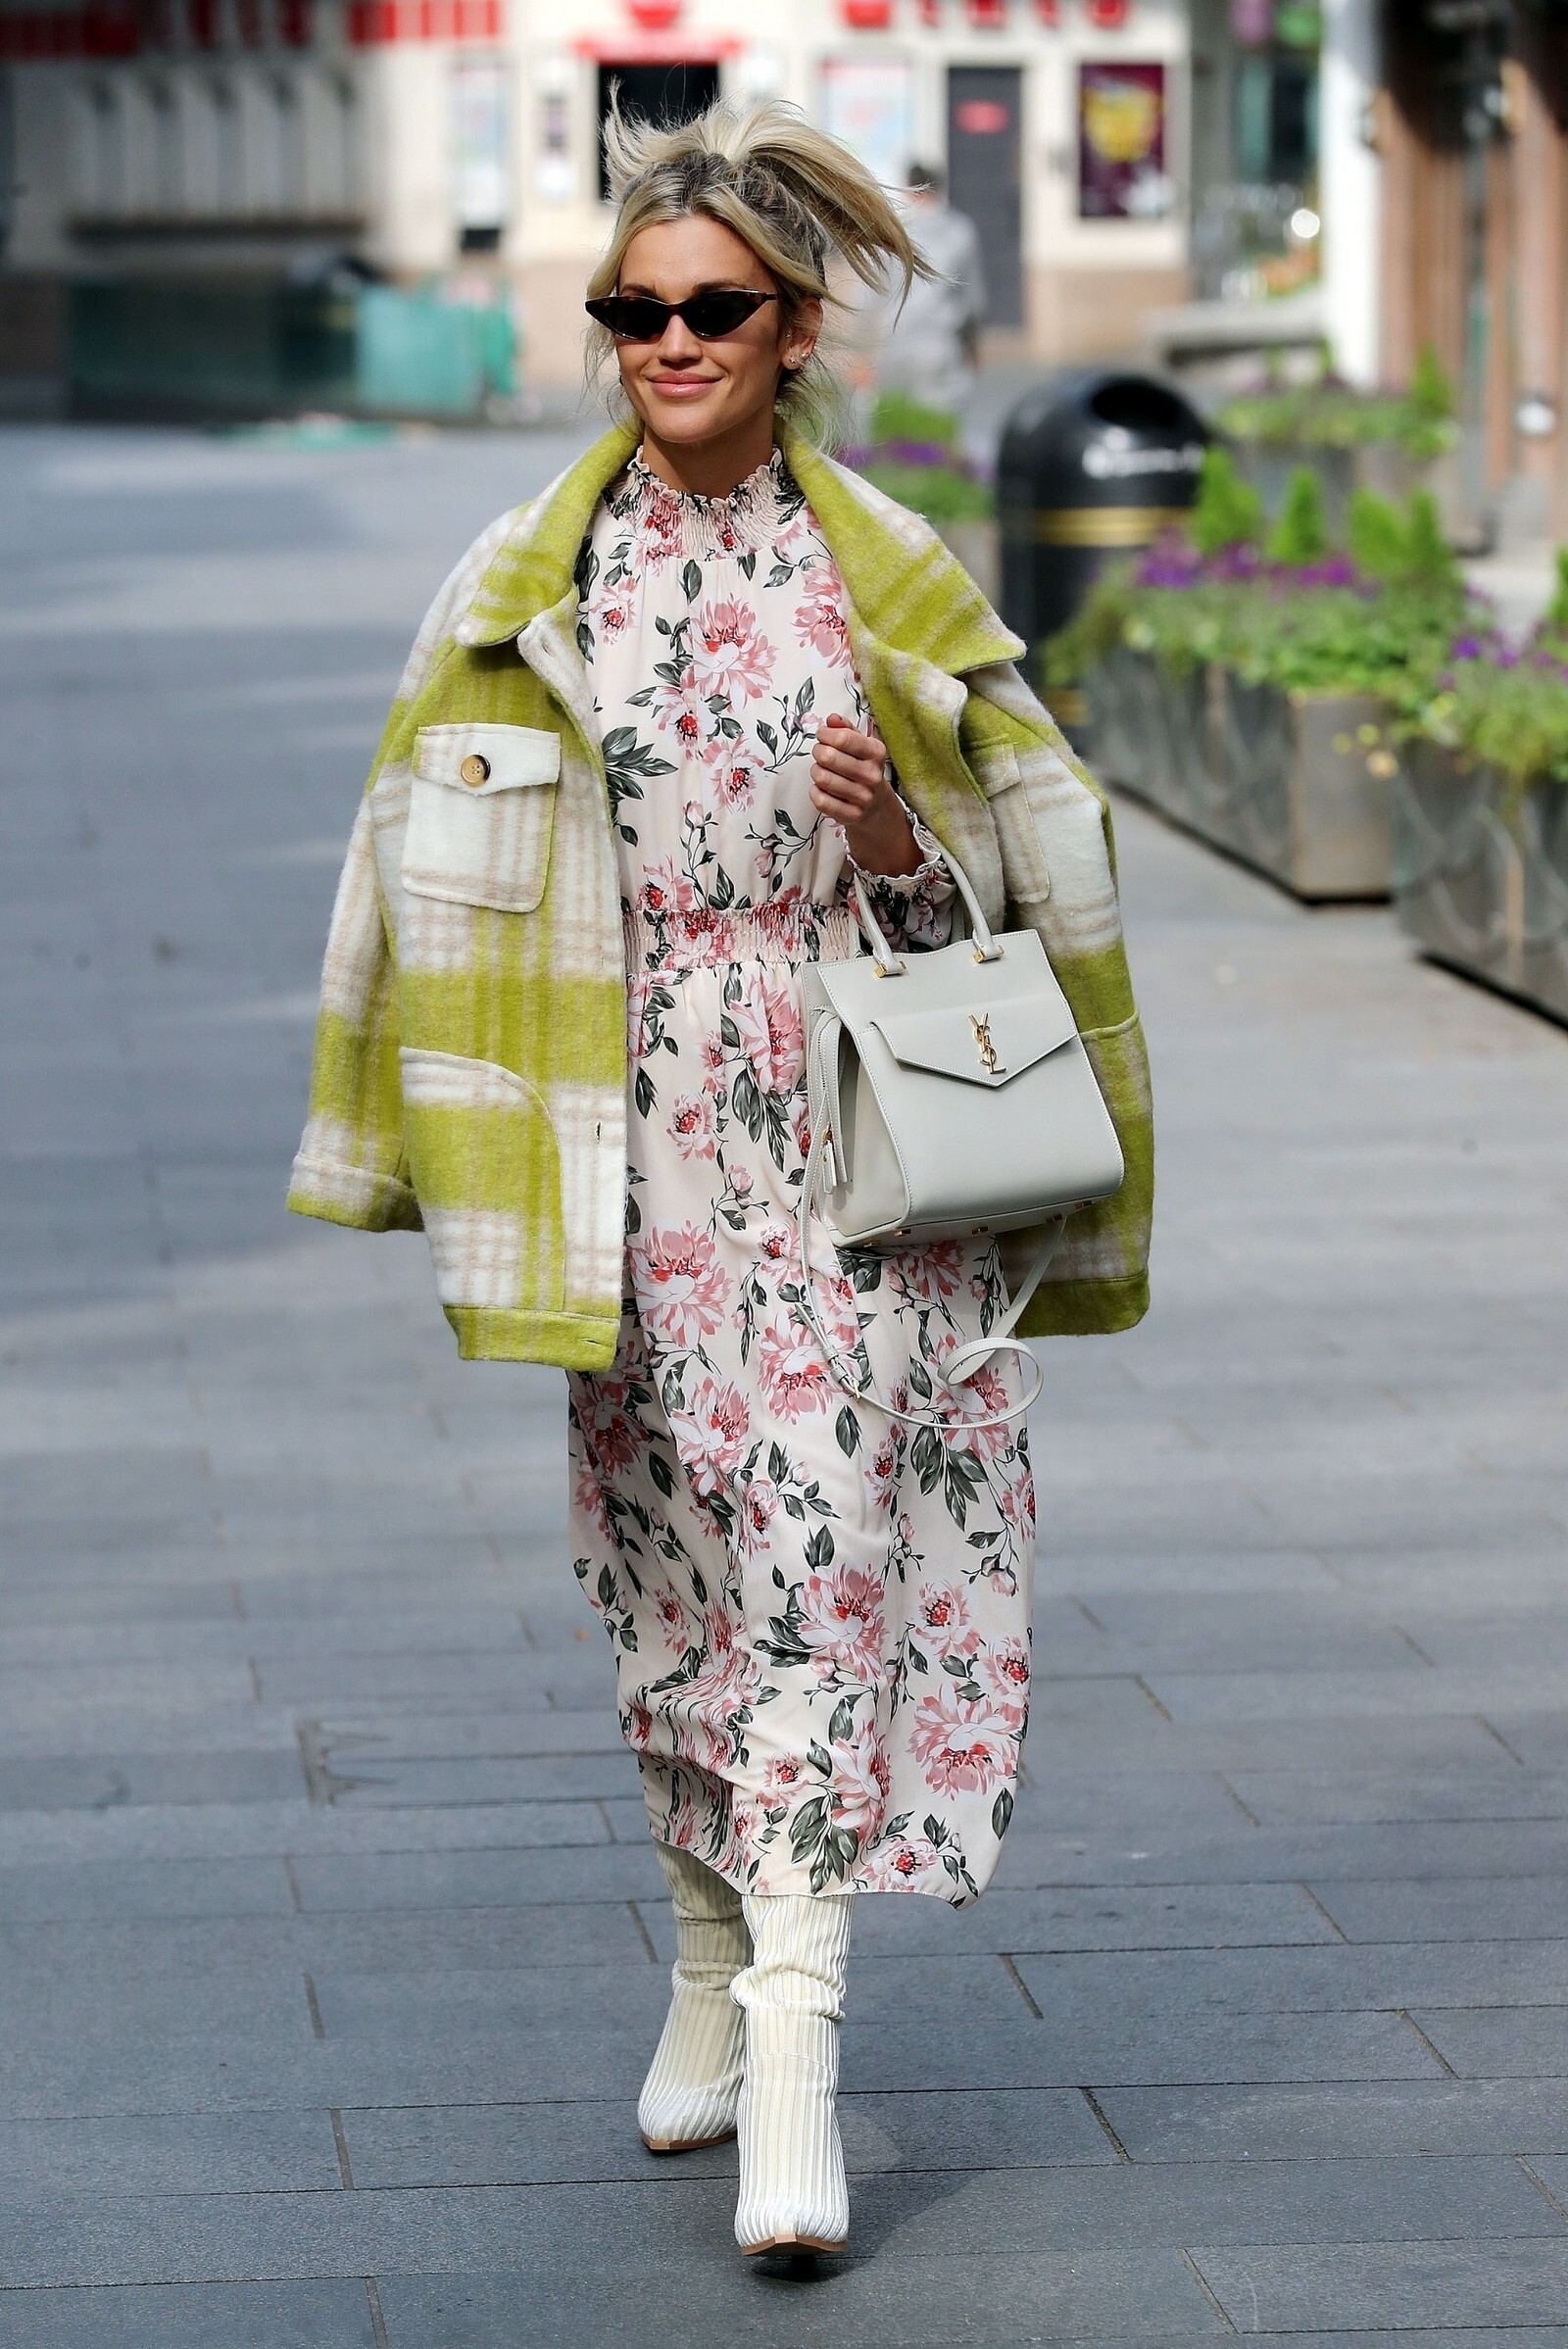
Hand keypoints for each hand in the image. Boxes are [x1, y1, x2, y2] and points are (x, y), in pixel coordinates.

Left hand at [809, 714, 920, 875]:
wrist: (876, 804)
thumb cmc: (863, 768)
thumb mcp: (861, 744)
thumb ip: (845, 728)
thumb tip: (832, 719)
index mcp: (876, 753)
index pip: (842, 738)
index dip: (825, 734)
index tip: (822, 735)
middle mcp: (872, 775)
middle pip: (829, 757)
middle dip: (818, 752)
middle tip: (820, 753)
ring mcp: (863, 797)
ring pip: (822, 778)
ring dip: (816, 771)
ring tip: (822, 770)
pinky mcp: (851, 815)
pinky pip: (821, 800)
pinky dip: (815, 792)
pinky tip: (822, 788)